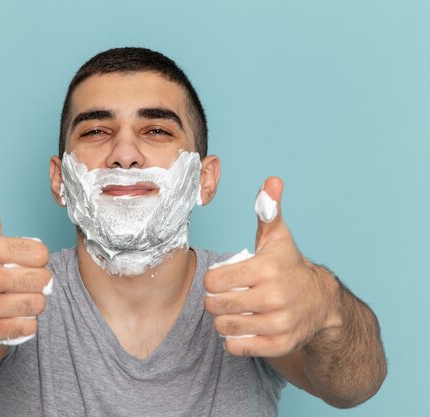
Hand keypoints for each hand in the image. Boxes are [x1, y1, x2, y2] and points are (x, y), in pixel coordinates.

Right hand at [0, 152, 51, 343]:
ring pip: (37, 305)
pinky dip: (23, 321)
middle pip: (42, 280)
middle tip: (20, 277)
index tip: (21, 256)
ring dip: (32, 300)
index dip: (35, 255)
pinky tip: (9, 311)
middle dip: (36, 278)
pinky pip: (28, 328)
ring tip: (16, 293)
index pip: (40, 254)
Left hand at [203, 177, 340, 356]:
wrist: (322, 303)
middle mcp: (274, 297)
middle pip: (216, 305)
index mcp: (267, 269)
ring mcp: (279, 323)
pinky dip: (234, 340)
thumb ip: (268, 210)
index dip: (212, 279)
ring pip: (224, 327)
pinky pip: (238, 347)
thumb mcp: (279, 237)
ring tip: (231, 311)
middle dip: (214, 300)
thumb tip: (271, 181)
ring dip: (222, 320)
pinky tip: (243, 328)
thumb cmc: (289, 266)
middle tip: (223, 296)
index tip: (220, 278)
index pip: (214, 280)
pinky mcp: (280, 344)